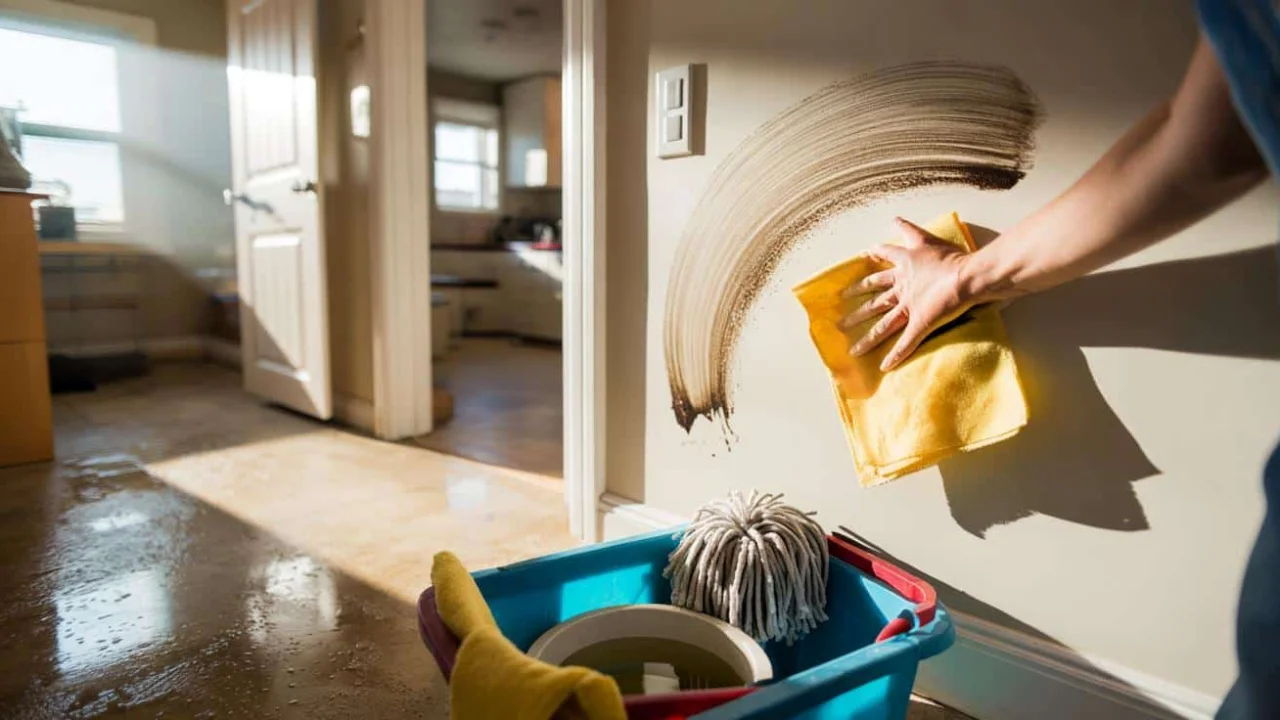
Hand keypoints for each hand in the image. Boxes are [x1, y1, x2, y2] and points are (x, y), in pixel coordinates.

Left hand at [843, 217, 971, 371]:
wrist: (967, 275)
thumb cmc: (952, 257)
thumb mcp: (927, 238)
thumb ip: (910, 230)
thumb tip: (893, 217)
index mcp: (906, 266)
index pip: (884, 259)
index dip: (872, 257)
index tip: (862, 257)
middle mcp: (902, 287)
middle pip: (874, 299)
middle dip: (857, 310)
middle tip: (841, 319)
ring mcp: (909, 307)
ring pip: (883, 326)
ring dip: (868, 339)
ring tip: (852, 351)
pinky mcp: (920, 323)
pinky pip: (906, 342)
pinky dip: (896, 355)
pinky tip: (884, 367)